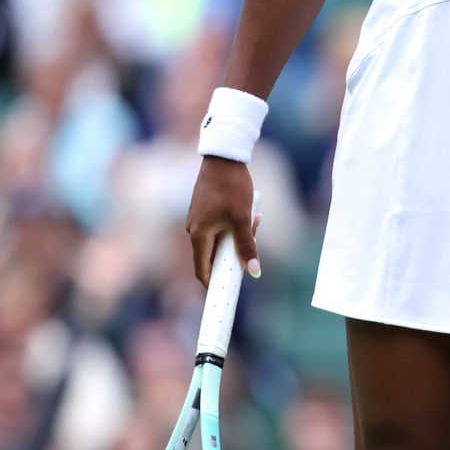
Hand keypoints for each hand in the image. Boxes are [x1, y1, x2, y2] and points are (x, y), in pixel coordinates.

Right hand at [187, 156, 260, 286]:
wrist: (223, 156)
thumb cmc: (231, 187)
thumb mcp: (242, 218)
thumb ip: (247, 246)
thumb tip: (254, 272)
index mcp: (198, 234)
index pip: (202, 270)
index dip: (214, 284)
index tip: (228, 293)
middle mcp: (193, 229)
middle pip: (211, 256)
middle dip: (233, 257)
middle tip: (253, 252)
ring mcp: (197, 219)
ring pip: (218, 240)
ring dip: (237, 239)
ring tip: (256, 222)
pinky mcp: (203, 210)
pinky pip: (218, 227)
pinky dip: (233, 227)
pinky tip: (251, 215)